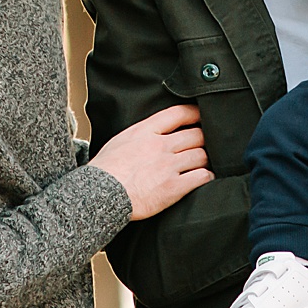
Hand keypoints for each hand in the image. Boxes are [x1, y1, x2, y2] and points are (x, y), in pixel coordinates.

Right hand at [89, 104, 212, 219]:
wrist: (98, 194)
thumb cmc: (105, 170)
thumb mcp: (120, 140)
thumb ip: (141, 134)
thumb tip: (153, 133)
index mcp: (145, 131)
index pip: (178, 114)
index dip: (194, 113)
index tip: (202, 116)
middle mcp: (160, 145)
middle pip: (196, 135)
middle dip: (205, 138)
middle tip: (209, 143)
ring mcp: (168, 166)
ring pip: (201, 156)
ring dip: (206, 159)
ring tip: (205, 162)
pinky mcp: (173, 187)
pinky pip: (201, 177)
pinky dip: (207, 176)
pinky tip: (206, 178)